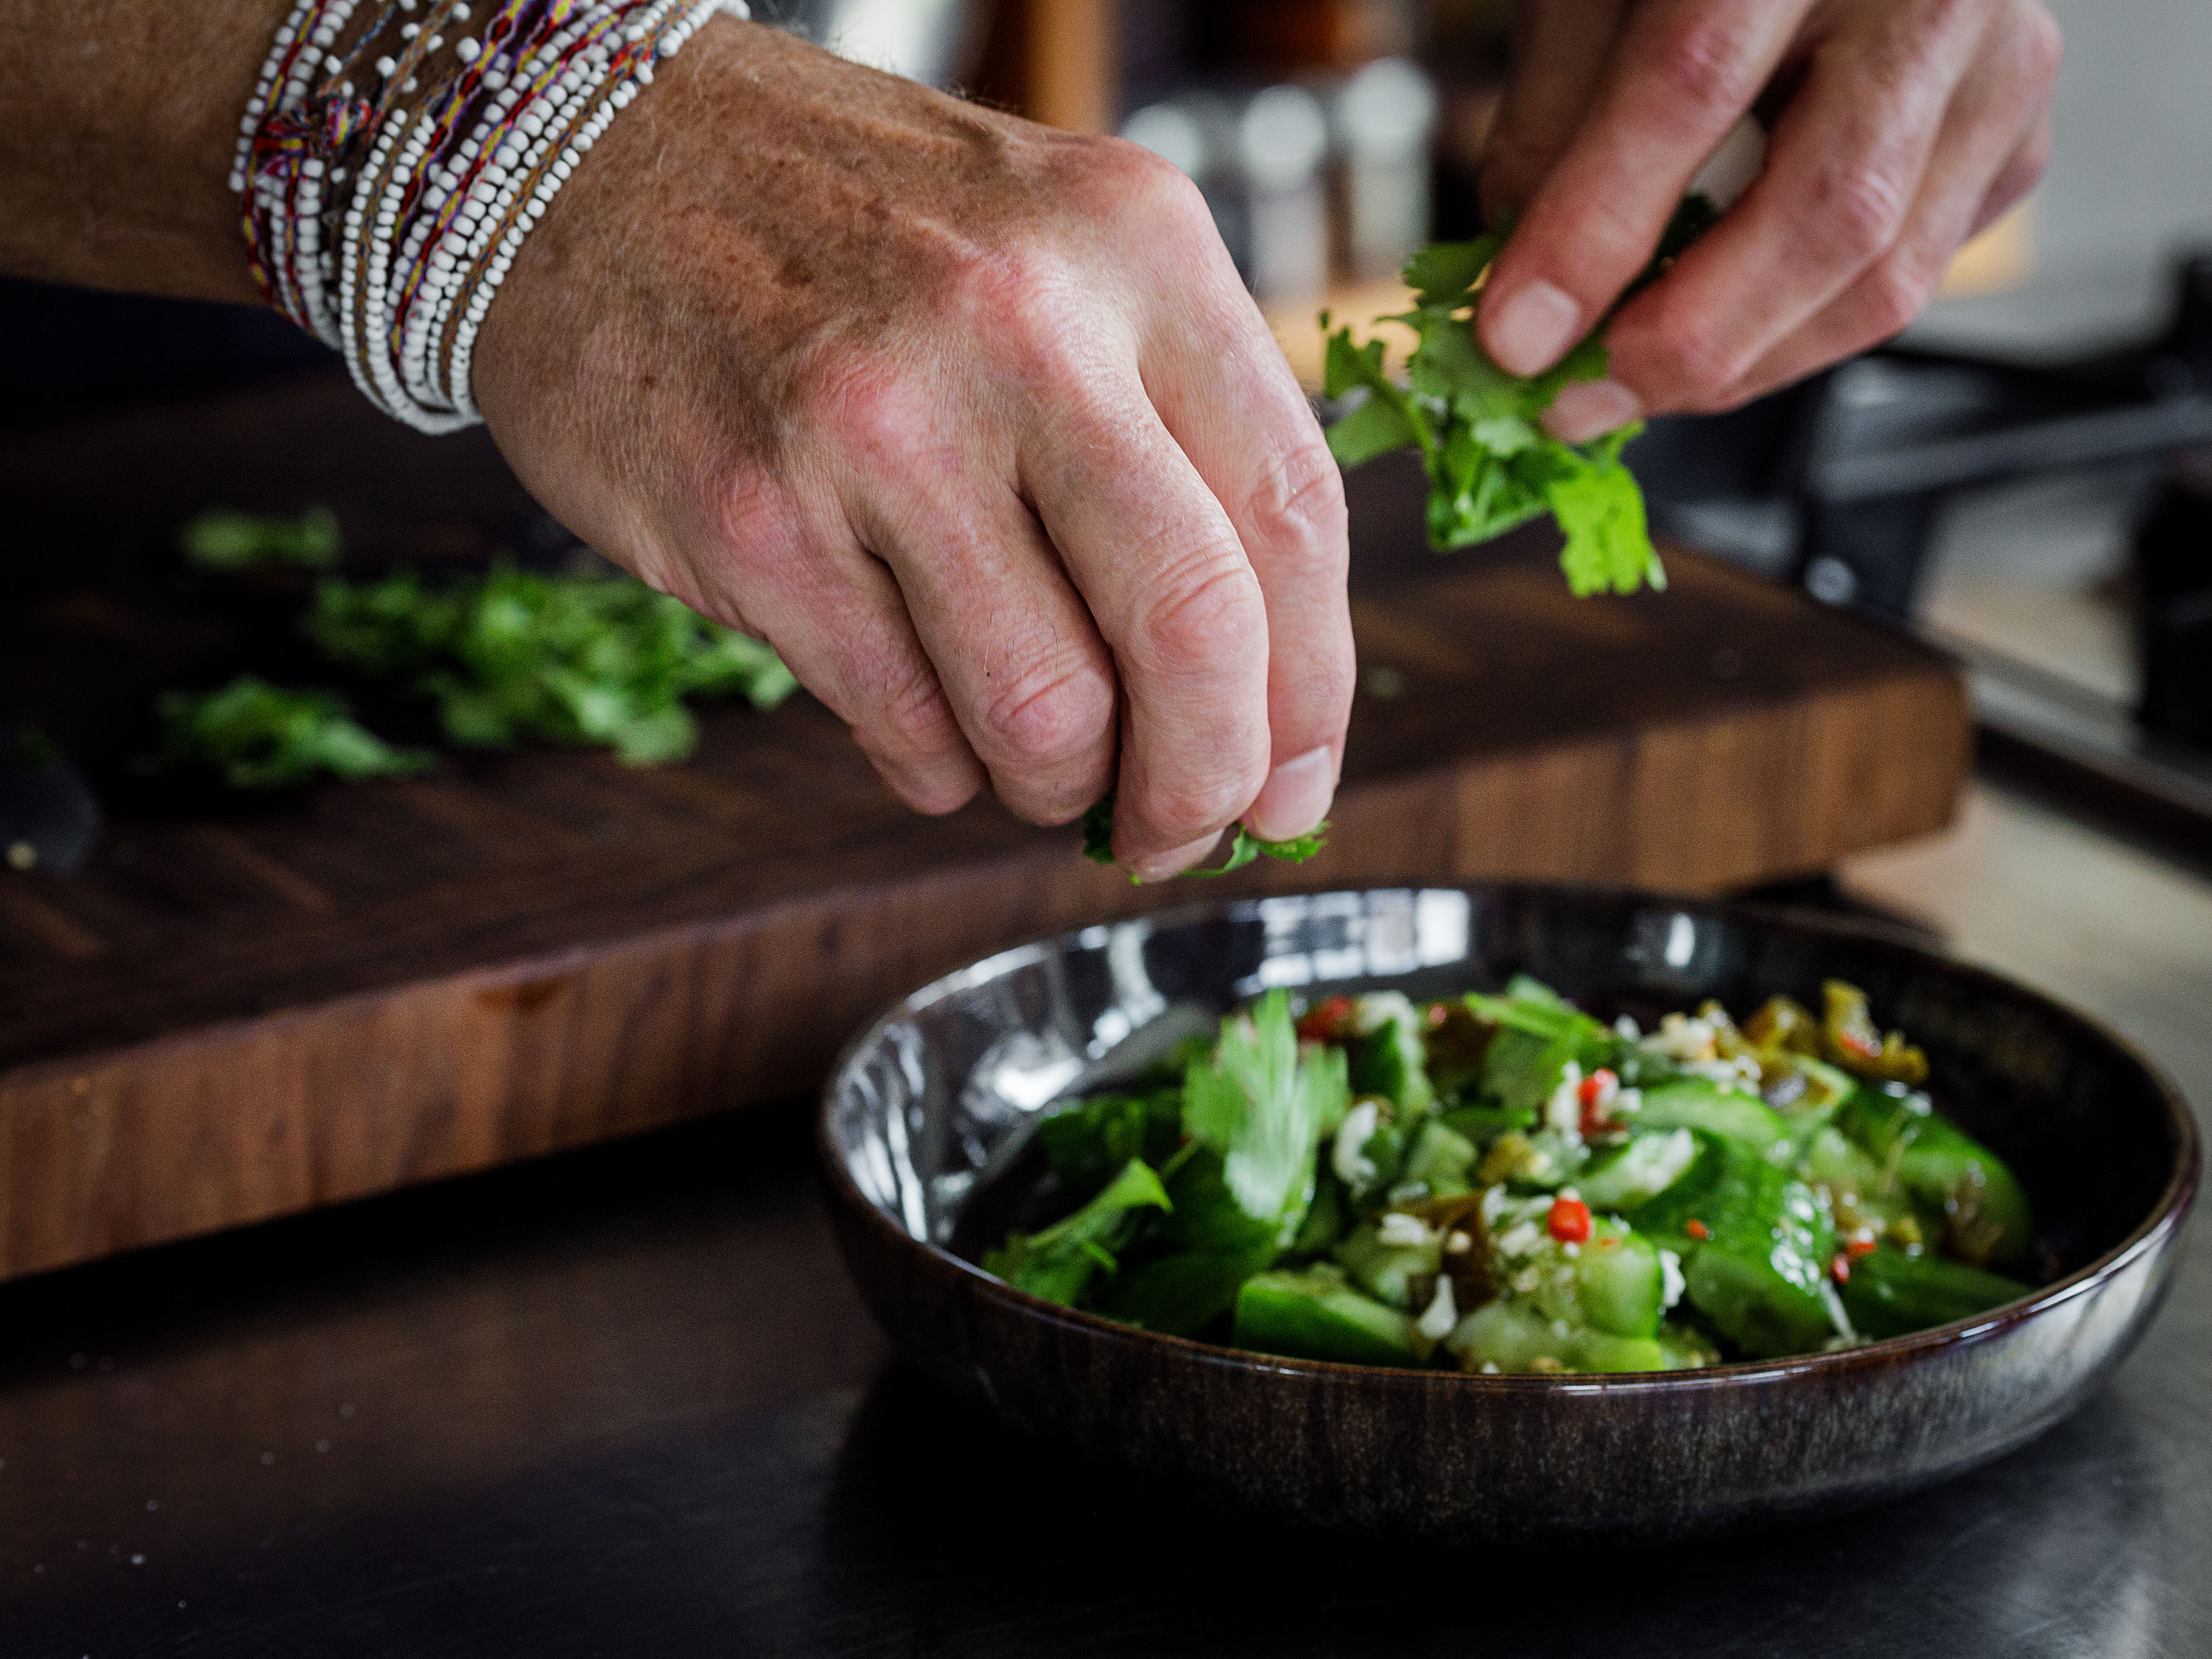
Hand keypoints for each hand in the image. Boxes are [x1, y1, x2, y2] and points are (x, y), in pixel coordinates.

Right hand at [470, 22, 1351, 879]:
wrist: (586, 160)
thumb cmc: (851, 230)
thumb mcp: (1057, 252)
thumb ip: (1171, 426)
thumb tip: (1257, 685)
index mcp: (1135, 246)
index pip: (1293, 515)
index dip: (1313, 692)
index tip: (1294, 788)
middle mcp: (1020, 324)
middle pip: (1193, 632)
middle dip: (1209, 781)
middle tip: (1187, 831)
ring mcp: (877, 425)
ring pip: (1045, 711)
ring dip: (1058, 783)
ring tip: (1037, 762)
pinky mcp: (755, 522)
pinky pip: (905, 729)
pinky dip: (939, 769)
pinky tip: (926, 726)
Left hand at [1475, 0, 2061, 439]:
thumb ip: (1551, 132)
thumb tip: (1519, 305)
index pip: (1698, 82)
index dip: (1598, 229)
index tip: (1515, 336)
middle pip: (1834, 211)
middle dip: (1685, 343)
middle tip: (1571, 400)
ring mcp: (2000, 70)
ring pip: (1882, 282)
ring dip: (1737, 366)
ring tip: (1625, 384)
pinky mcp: (2012, 146)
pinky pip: (1905, 285)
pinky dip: (1791, 339)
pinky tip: (1715, 336)